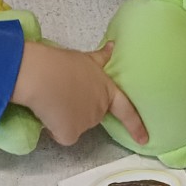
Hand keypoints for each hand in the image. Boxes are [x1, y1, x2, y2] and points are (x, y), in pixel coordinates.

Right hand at [11, 41, 146, 147]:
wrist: (41, 74)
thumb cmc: (60, 63)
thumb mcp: (84, 58)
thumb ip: (99, 59)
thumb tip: (112, 46)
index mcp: (107, 90)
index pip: (126, 110)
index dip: (135, 125)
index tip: (144, 139)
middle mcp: (100, 109)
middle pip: (92, 116)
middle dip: (79, 109)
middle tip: (62, 95)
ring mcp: (87, 123)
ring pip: (74, 126)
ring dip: (64, 117)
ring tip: (51, 100)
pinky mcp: (71, 133)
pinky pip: (62, 135)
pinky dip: (54, 128)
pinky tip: (47, 112)